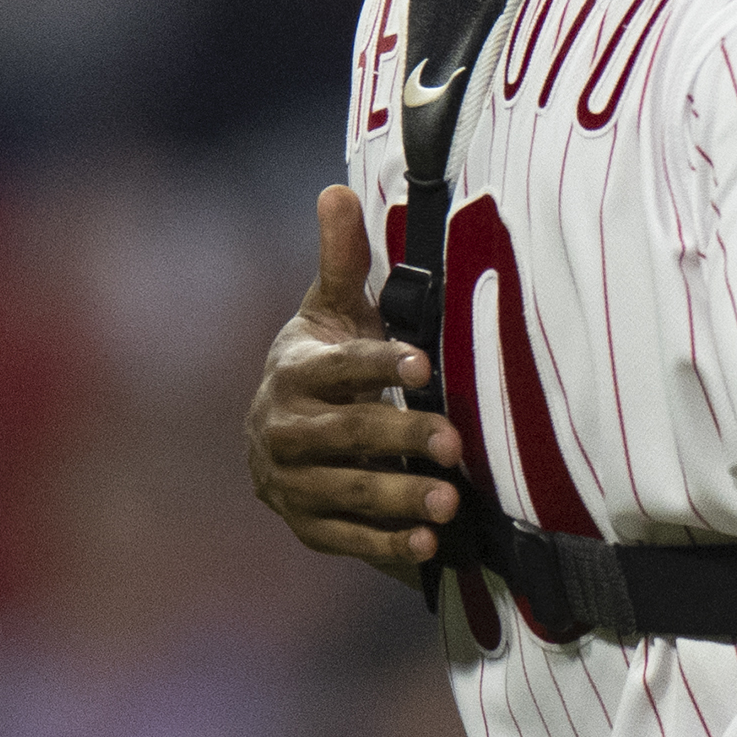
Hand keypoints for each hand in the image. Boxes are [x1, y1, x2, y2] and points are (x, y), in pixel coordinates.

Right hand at [247, 186, 463, 576]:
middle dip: (399, 437)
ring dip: (398, 497)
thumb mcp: (331, 312)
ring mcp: (292, 481)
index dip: (380, 365)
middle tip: (456, 444)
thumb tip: (336, 190)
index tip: (425, 365)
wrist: (279, 436)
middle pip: (345, 433)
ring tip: (450, 502)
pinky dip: (385, 544)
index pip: (340, 367)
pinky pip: (346, 537)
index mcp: (296, 371)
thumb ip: (341, 261)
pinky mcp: (307, 523)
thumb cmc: (326, 364)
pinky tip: (428, 546)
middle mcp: (285, 427)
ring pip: (346, 490)